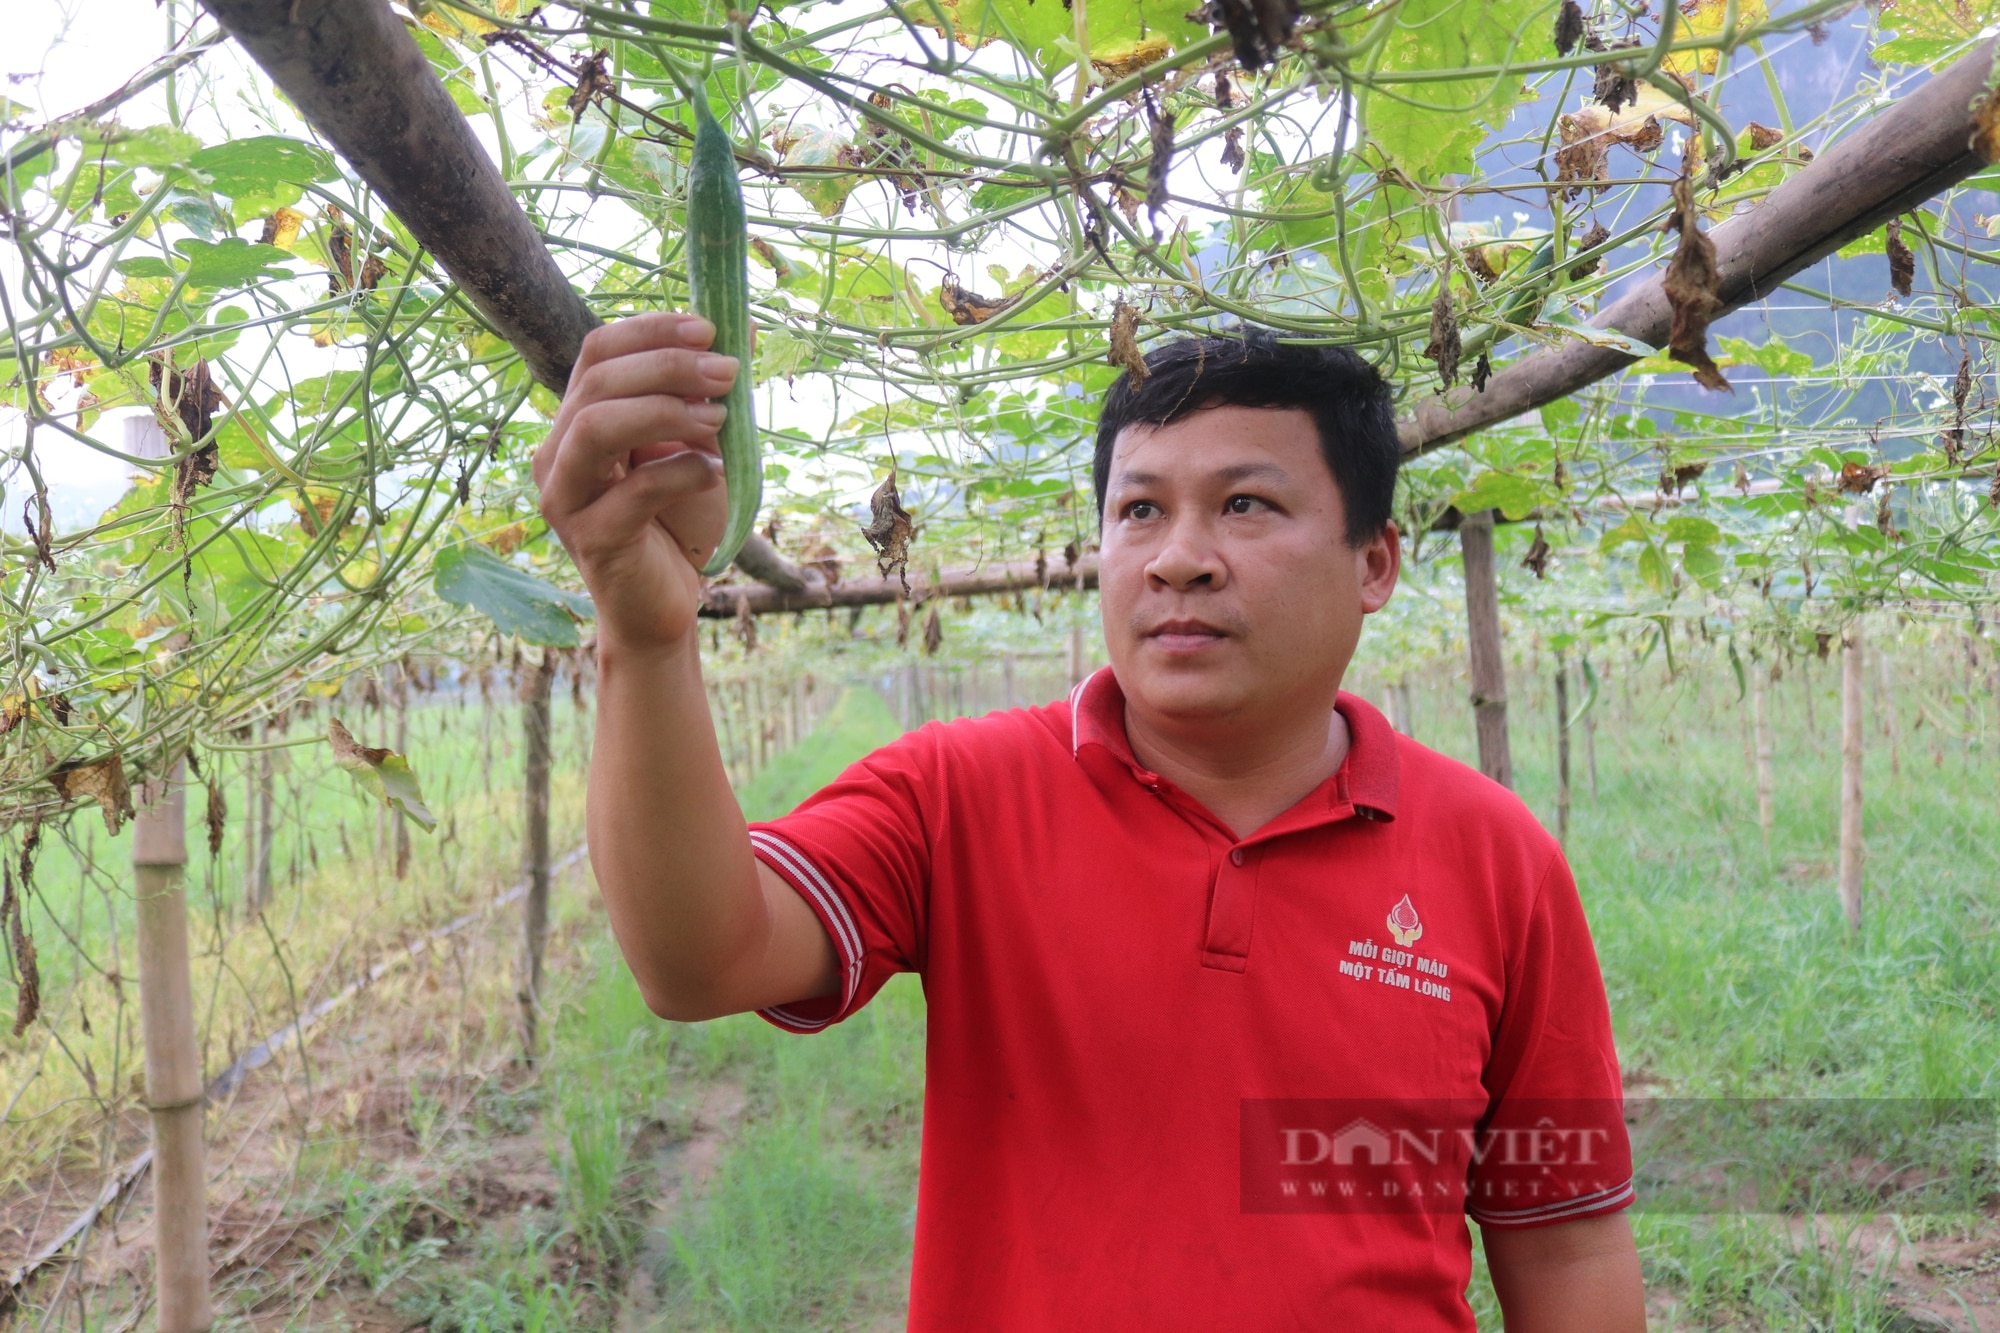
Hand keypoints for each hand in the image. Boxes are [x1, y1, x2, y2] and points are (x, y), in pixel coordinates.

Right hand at [534, 313, 739, 653]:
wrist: (663, 604)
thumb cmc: (676, 522)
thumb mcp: (693, 447)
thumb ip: (701, 398)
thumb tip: (744, 332)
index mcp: (577, 421)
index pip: (597, 352)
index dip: (651, 331)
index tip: (708, 330)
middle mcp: (558, 454)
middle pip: (597, 381)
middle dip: (668, 367)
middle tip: (726, 373)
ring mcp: (566, 498)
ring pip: (596, 427)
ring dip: (665, 411)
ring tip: (718, 419)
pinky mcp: (591, 539)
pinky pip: (633, 491)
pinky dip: (683, 471)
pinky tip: (714, 472)